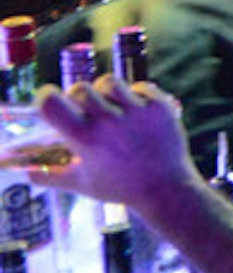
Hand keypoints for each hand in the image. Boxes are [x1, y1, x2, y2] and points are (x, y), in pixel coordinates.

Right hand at [32, 77, 205, 213]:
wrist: (165, 189)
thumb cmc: (119, 188)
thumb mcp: (80, 184)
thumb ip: (50, 176)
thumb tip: (27, 173)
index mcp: (85, 139)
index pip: (51, 103)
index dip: (46, 99)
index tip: (51, 104)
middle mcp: (109, 121)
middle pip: (80, 88)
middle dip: (77, 96)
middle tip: (84, 110)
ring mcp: (137, 112)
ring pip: (110, 82)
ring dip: (105, 92)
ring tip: (110, 107)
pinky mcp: (160, 107)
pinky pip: (140, 87)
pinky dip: (135, 96)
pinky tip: (135, 111)